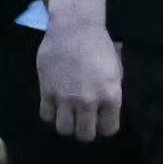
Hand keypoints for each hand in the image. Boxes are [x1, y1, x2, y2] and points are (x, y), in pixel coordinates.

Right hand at [39, 14, 123, 141]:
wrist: (74, 28)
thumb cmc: (99, 46)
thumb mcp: (115, 71)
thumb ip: (111, 93)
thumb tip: (106, 109)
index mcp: (111, 96)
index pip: (108, 129)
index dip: (104, 127)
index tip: (100, 120)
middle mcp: (89, 101)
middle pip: (85, 135)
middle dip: (85, 131)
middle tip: (82, 121)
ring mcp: (66, 98)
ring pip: (64, 129)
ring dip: (67, 124)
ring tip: (67, 115)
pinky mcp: (47, 92)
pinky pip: (46, 116)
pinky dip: (51, 114)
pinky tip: (55, 105)